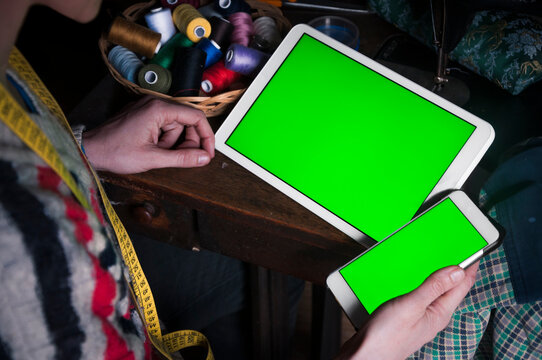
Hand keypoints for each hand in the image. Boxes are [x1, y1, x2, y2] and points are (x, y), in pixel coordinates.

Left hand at [82, 96, 214, 173]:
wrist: (89, 150)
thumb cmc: (115, 152)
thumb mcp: (153, 159)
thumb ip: (182, 158)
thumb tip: (204, 158)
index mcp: (159, 109)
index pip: (196, 116)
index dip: (206, 136)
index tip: (207, 153)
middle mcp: (154, 103)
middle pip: (186, 121)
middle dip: (187, 141)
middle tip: (182, 158)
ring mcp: (148, 108)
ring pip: (175, 125)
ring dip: (172, 142)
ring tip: (158, 153)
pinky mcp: (143, 114)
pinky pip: (164, 125)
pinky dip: (164, 139)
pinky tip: (153, 148)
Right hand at [336, 262, 478, 359]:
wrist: (365, 355)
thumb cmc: (386, 336)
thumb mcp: (411, 305)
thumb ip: (434, 287)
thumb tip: (457, 271)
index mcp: (440, 313)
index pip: (462, 286)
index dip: (470, 266)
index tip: (477, 249)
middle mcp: (434, 316)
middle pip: (453, 289)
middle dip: (459, 271)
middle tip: (466, 253)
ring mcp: (422, 318)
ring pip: (439, 294)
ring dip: (443, 278)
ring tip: (448, 264)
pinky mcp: (409, 319)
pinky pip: (425, 298)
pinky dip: (427, 285)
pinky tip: (421, 282)